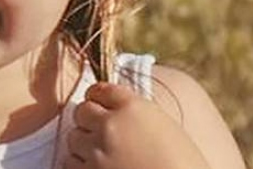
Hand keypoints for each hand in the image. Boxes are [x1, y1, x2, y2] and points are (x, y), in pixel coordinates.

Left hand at [64, 82, 212, 168]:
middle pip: (82, 111)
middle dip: (89, 121)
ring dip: (83, 144)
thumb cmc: (183, 164)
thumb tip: (111, 112)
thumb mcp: (164, 127)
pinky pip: (69, 163)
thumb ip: (135, 115)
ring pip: (73, 137)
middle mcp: (111, 124)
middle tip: (99, 132)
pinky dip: (79, 166)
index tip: (99, 105)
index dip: (98, 98)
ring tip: (101, 155)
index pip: (101, 90)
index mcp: (133, 107)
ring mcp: (97, 150)